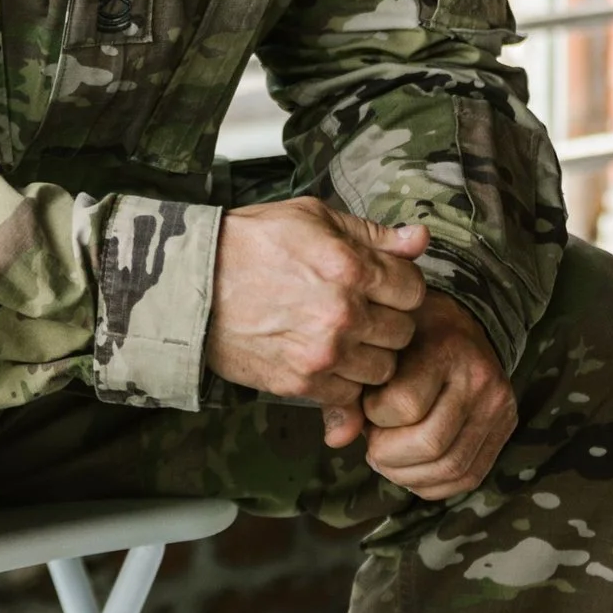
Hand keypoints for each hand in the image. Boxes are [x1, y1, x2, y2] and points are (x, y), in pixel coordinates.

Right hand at [206, 198, 428, 448]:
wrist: (192, 284)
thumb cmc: (251, 243)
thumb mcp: (312, 218)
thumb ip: (372, 234)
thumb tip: (420, 239)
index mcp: (351, 268)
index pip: (414, 291)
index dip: (399, 287)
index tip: (380, 286)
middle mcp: (344, 315)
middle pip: (403, 332)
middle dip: (386, 321)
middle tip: (360, 311)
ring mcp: (323, 354)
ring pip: (382, 370)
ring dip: (368, 355)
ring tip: (341, 336)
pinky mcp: (301, 384)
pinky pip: (349, 395)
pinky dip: (342, 381)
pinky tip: (323, 357)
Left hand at [361, 290, 515, 500]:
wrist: (461, 325)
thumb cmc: (409, 336)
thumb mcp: (377, 348)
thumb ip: (350, 393)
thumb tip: (335, 440)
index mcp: (446, 348)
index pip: (405, 405)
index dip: (374, 416)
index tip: (366, 405)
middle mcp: (480, 378)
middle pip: (430, 444)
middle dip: (389, 455)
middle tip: (372, 444)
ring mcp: (498, 406)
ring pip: (452, 467)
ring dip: (409, 475)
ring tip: (387, 459)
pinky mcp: (506, 428)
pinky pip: (470, 477)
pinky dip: (434, 484)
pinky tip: (411, 471)